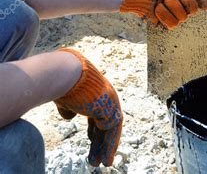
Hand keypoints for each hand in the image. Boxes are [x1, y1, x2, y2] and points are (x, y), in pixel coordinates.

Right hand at [54, 49, 122, 166]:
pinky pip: (113, 131)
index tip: (90, 140)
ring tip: (103, 164)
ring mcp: (111, 102)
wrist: (66, 75)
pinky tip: (105, 158)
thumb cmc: (62, 84)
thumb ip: (68, 108)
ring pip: (111, 129)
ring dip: (106, 147)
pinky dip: (110, 146)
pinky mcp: (112, 109)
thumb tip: (68, 118)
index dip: (94, 128)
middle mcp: (106, 97)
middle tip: (97, 158)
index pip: (97, 114)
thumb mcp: (65, 99)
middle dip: (100, 142)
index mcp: (95, 93)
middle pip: (105, 123)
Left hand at [120, 0, 206, 28]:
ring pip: (183, 18)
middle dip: (185, 2)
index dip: (203, 3)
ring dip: (171, 7)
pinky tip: (157, 9)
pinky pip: (172, 24)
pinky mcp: (165, 23)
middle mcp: (181, 6)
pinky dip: (164, 15)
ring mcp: (173, 15)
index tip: (202, 2)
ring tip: (161, 1)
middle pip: (194, 10)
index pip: (200, 2)